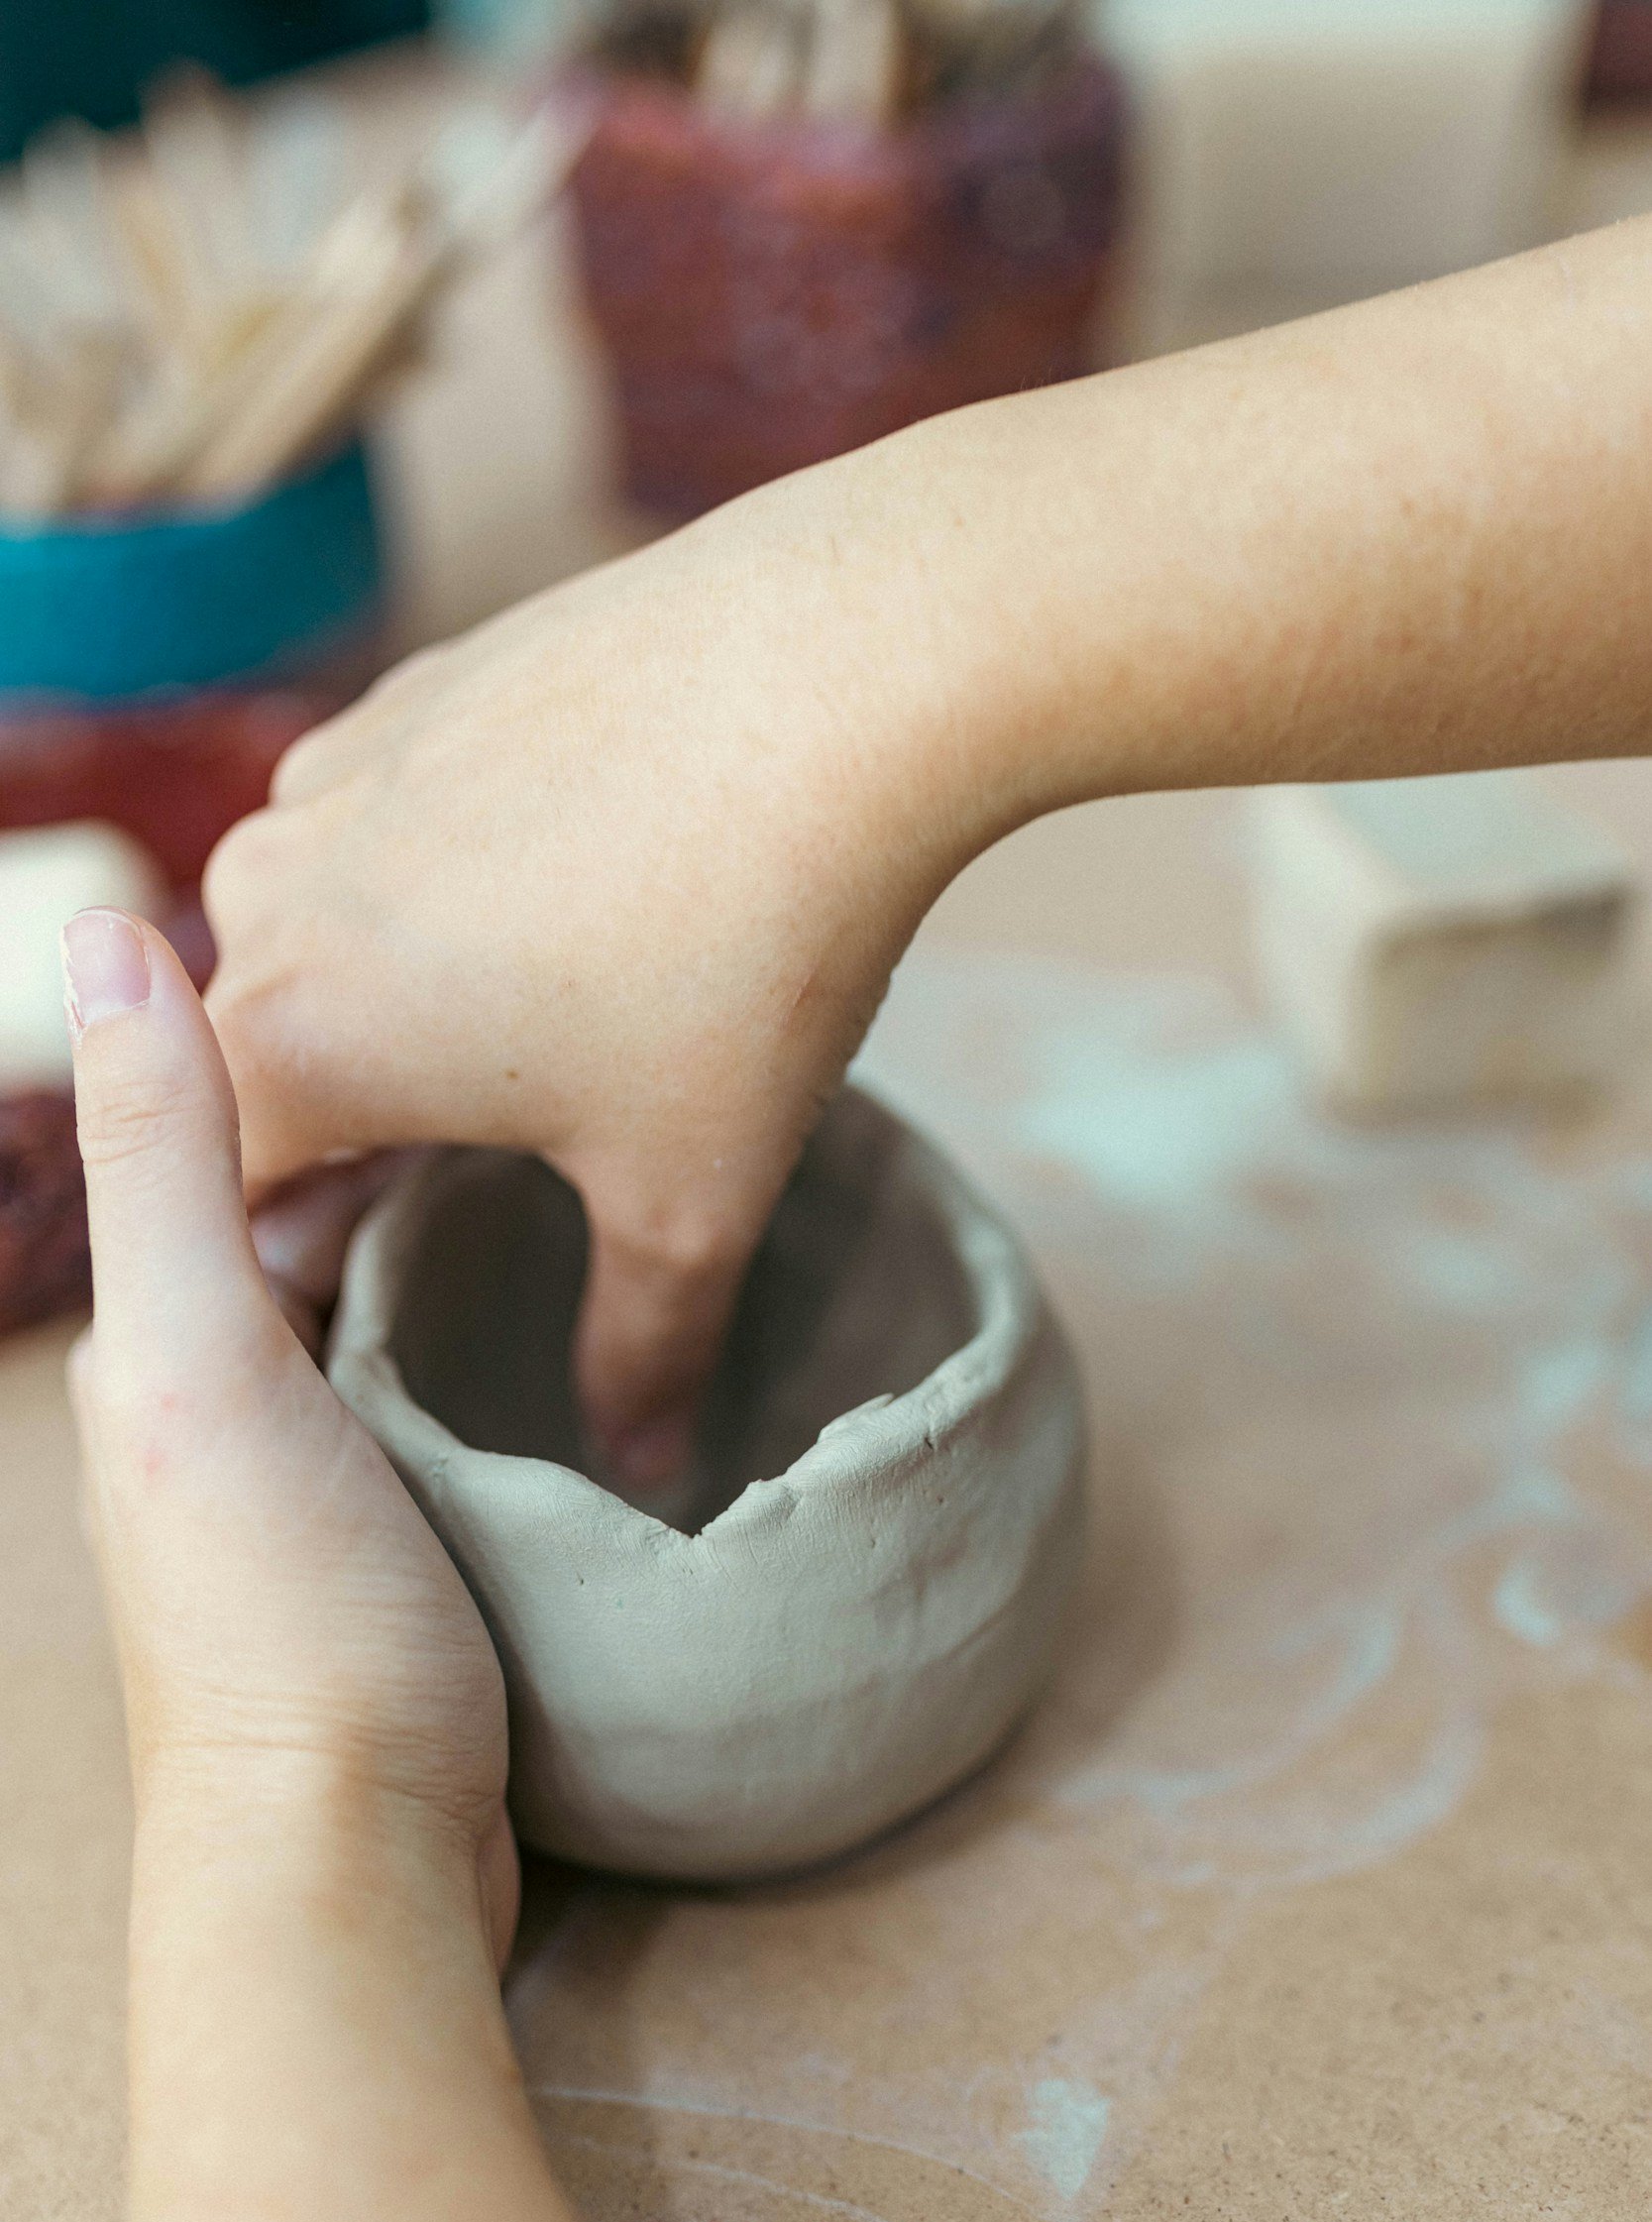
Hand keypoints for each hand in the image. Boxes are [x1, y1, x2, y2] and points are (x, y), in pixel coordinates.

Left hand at [65, 908, 516, 1968]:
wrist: (354, 1858)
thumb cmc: (278, 1615)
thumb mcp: (201, 1361)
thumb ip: (163, 1159)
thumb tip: (113, 931)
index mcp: (161, 1338)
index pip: (238, 1138)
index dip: (329, 1045)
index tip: (449, 961)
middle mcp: (220, 1396)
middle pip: (315, 1212)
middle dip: (406, 1124)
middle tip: (545, 1041)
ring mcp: (312, 1475)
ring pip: (382, 1298)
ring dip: (455, 1220)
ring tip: (577, 1139)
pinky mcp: (399, 1540)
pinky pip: (440, 1384)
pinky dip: (492, 1322)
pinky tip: (572, 1304)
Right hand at [203, 456, 991, 1489]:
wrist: (842, 675)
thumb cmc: (749, 962)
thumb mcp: (693, 1201)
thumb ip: (639, 1358)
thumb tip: (642, 1477)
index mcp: (296, 1042)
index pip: (222, 1198)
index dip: (309, 1259)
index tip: (403, 1278)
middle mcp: (272, 896)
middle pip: (265, 1062)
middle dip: (352, 1134)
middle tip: (485, 1169)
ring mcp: (337, 776)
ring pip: (319, 935)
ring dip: (390, 1002)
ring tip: (535, 1034)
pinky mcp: (413, 692)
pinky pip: (382, 828)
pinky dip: (436, 886)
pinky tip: (568, 902)